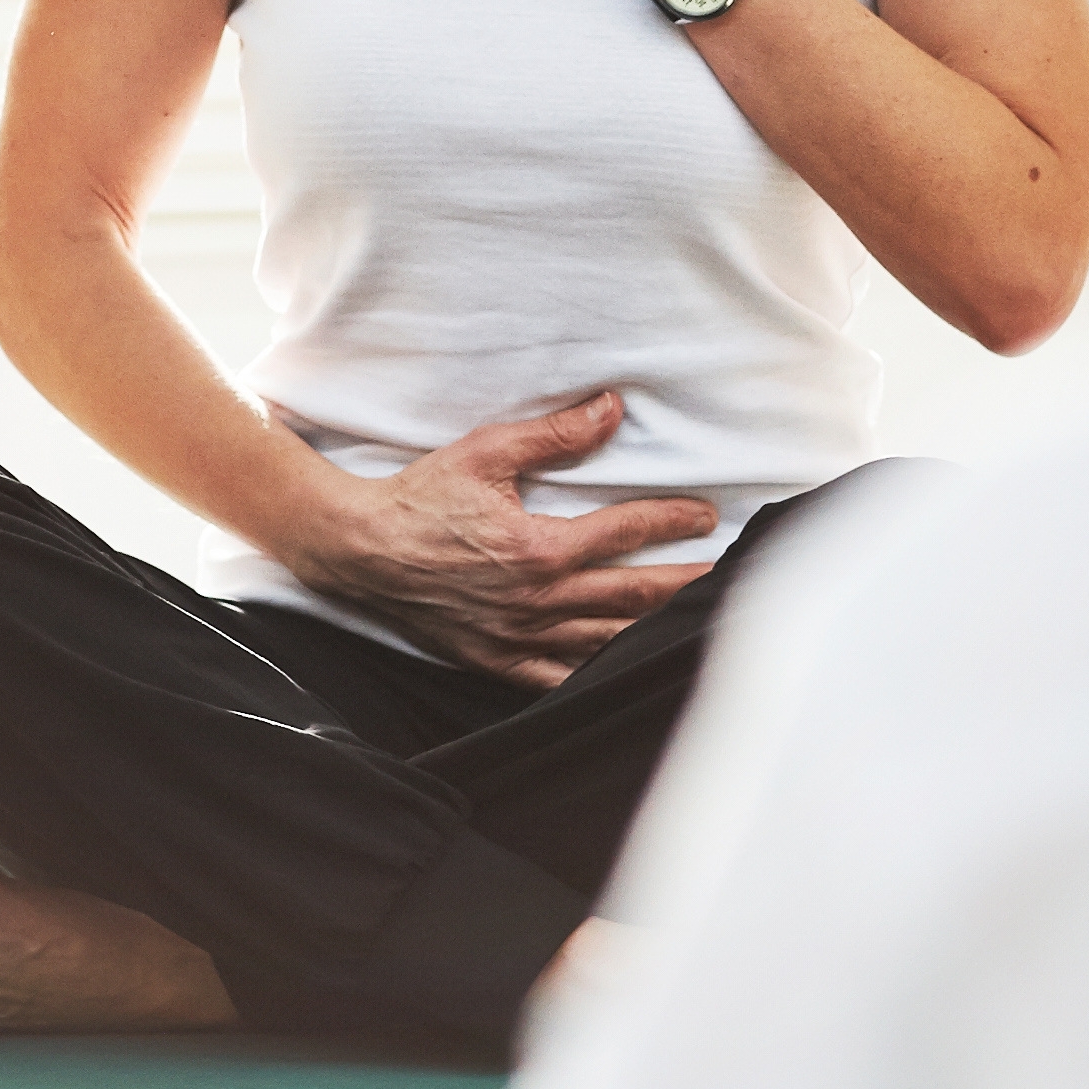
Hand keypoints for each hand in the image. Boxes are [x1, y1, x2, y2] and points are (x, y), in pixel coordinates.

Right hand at [277, 387, 718, 686]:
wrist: (360, 549)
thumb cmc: (421, 498)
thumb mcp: (486, 453)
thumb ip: (554, 435)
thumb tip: (611, 410)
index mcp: (539, 548)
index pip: (626, 532)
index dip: (672, 522)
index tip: (705, 516)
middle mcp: (537, 599)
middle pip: (633, 595)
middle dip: (686, 584)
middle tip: (728, 576)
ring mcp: (520, 637)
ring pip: (607, 641)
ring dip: (655, 631)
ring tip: (696, 624)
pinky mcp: (498, 661)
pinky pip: (560, 679)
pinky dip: (599, 676)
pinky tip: (627, 671)